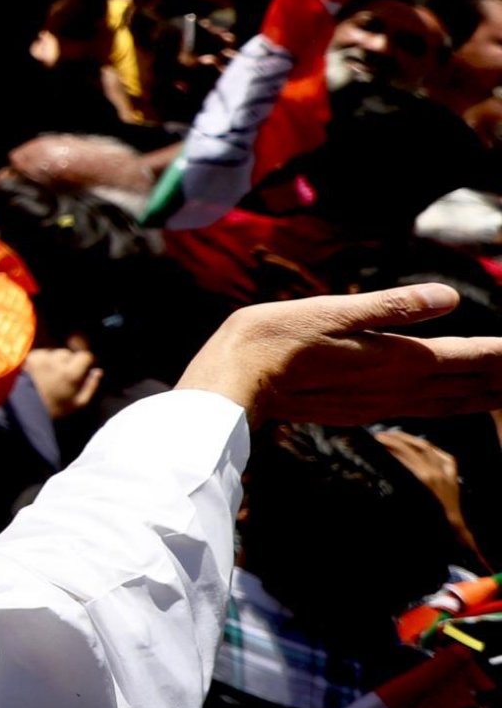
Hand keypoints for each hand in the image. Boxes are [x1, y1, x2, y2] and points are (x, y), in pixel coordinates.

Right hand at [181, 285, 501, 424]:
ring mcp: (380, 404)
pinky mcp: (360, 410)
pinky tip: (452, 403)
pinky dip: (452, 405)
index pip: (468, 356)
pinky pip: (424, 410)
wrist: (233, 383)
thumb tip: (449, 297)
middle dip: (501, 379)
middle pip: (468, 386)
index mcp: (397, 359)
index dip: (501, 353)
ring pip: (449, 403)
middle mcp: (397, 388)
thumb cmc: (275, 339)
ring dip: (484, 397)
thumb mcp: (332, 310)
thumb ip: (393, 305)